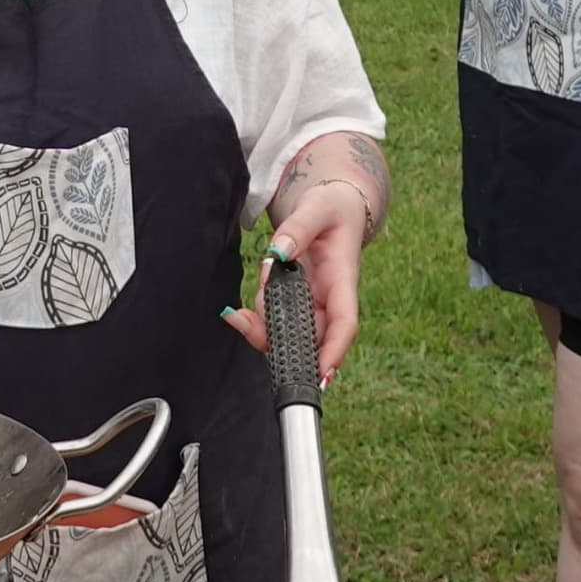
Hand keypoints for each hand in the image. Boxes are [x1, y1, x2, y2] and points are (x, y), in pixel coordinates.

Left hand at [227, 179, 372, 379]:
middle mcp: (328, 299)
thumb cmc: (332, 209)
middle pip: (311, 337)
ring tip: (238, 314)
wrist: (332, 207)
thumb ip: (298, 228)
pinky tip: (235, 315)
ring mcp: (311, 302)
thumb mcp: (318, 208)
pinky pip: (276, 319)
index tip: (320, 374)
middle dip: (280, 343)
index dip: (334, 351)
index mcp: (342, 280)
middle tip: (245, 327)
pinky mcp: (294, 300)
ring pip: (289, 332)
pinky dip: (256, 319)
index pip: (344, 323)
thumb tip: (277, 254)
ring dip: (262, 328)